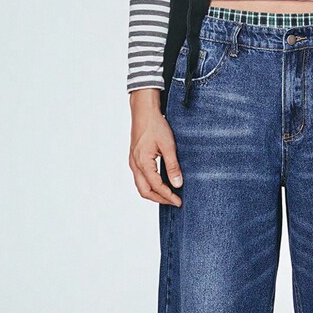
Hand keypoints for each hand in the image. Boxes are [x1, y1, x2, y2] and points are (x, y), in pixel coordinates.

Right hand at [128, 89, 182, 205]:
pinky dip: (149, 185)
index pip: (156, 186)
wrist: (143, 111)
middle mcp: (135, 164)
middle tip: (174, 201)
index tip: (179, 201)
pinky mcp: (134, 159)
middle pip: (145, 191)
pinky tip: (160, 183)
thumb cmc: (155, 125)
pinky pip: (140, 178)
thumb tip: (178, 184)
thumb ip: (173, 166)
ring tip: (168, 195)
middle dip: (160, 199)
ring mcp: (133, 162)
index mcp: (143, 162)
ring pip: (141, 186)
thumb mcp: (168, 145)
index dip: (168, 196)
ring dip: (154, 193)